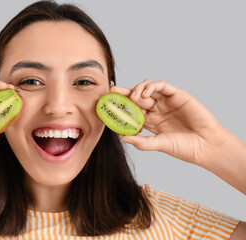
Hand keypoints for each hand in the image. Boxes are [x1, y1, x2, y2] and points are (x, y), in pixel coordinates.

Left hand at [111, 79, 230, 165]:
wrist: (206, 146)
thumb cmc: (184, 148)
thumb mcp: (159, 145)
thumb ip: (141, 141)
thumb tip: (122, 137)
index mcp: (150, 121)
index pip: (132, 110)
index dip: (120, 106)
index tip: (107, 104)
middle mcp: (157, 110)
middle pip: (136, 97)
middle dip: (124, 94)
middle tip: (112, 92)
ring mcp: (166, 102)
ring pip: (147, 88)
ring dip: (137, 89)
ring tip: (132, 97)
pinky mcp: (177, 95)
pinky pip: (162, 86)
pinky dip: (151, 86)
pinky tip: (144, 94)